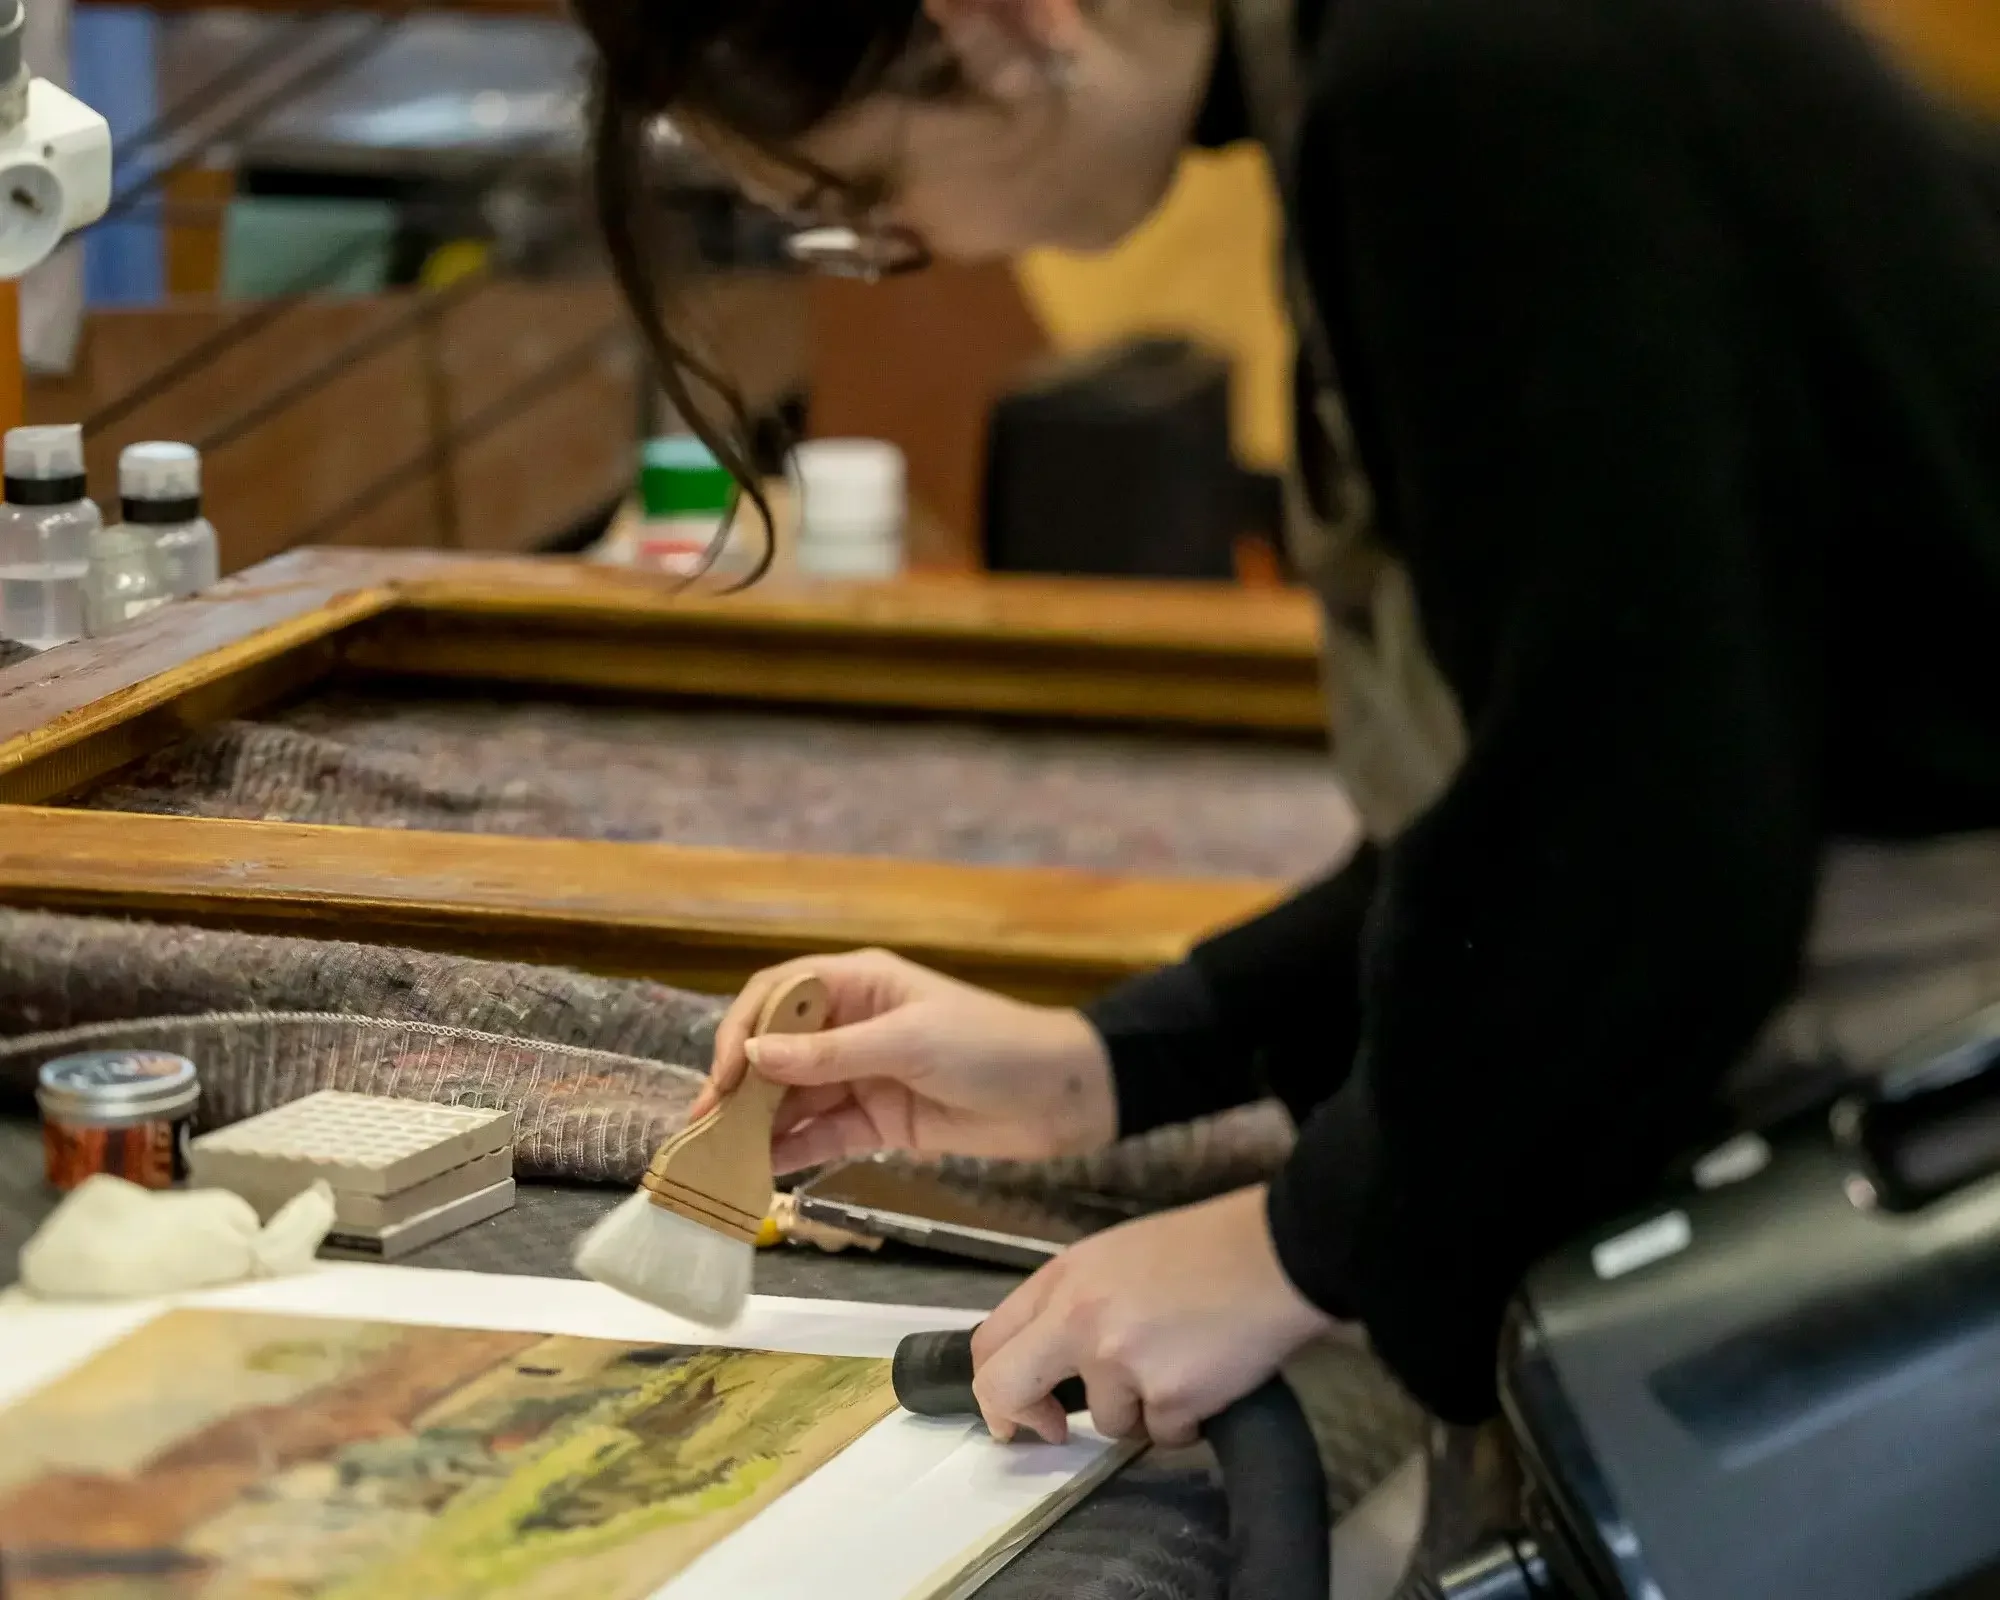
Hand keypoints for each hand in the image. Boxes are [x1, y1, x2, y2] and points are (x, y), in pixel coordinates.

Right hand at [695, 949, 1118, 1172]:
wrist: (1064, 1096)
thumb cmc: (994, 1046)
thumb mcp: (911, 1042)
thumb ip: (831, 1055)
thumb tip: (754, 1055)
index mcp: (859, 984)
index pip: (779, 995)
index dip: (743, 1030)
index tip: (726, 1075)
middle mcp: (852, 1025)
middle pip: (777, 1050)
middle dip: (738, 1085)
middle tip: (703, 1127)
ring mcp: (863, 1075)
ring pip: (794, 1098)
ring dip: (758, 1125)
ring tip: (719, 1158)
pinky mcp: (879, 1121)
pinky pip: (823, 1134)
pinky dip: (792, 1152)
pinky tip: (760, 1172)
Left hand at [971, 1186, 1336, 1447]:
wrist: (1276, 1253)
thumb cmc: (1206, 1247)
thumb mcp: (1118, 1254)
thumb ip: (1077, 1300)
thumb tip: (1056, 1354)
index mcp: (1065, 1278)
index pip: (991, 1338)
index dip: (992, 1384)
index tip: (1008, 1407)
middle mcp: (1079, 1319)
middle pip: (1008, 1388)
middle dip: (1024, 1419)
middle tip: (1050, 1431)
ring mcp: (1120, 1360)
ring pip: (1108, 1419)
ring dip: (1141, 1407)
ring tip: (1181, 1362)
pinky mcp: (1168, 1397)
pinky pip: (1164, 1434)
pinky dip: (1186, 1419)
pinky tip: (1209, 1377)